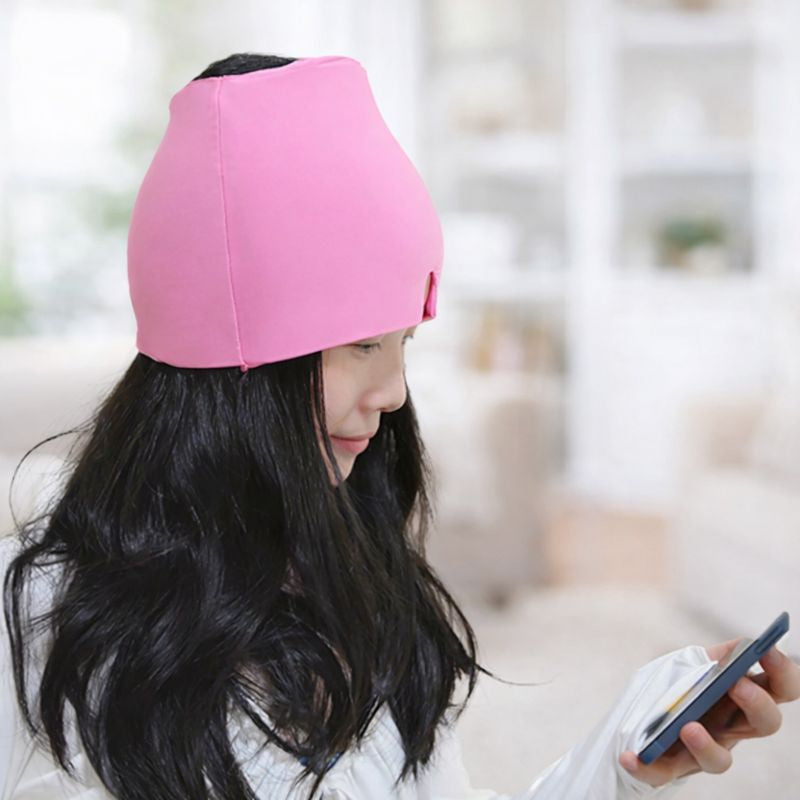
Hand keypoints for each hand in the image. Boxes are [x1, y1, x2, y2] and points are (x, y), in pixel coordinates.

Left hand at [618, 638, 799, 786]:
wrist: (639, 718)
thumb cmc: (675, 687)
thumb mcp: (691, 663)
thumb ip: (714, 657)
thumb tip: (742, 645)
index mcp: (742, 696)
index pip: (780, 688)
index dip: (783, 672)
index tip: (767, 651)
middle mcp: (732, 727)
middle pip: (765, 723)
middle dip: (757, 704)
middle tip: (737, 685)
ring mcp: (705, 749)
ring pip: (720, 761)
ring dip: (706, 746)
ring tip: (687, 727)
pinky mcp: (672, 766)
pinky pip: (663, 773)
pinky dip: (646, 766)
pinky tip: (630, 757)